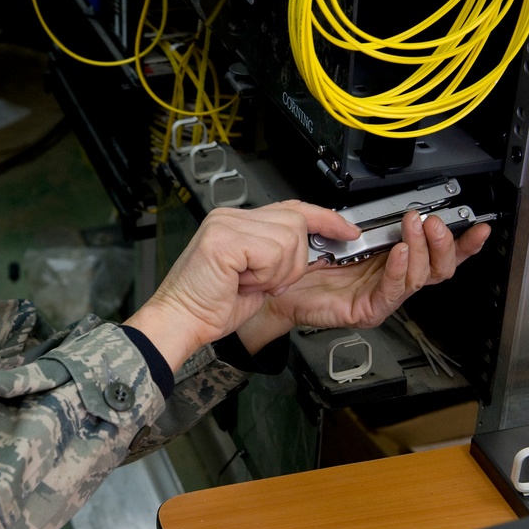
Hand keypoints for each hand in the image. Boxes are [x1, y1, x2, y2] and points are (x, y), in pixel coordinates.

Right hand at [124, 200, 361, 370]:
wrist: (181, 320)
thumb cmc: (210, 305)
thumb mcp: (256, 276)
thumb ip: (277, 254)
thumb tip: (312, 245)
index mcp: (236, 221)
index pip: (291, 207)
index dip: (323, 218)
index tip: (347, 229)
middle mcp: (229, 217)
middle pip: (296, 222)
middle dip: (293, 262)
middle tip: (265, 282)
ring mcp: (225, 224)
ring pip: (288, 238)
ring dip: (277, 272)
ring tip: (248, 283)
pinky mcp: (225, 239)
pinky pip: (272, 252)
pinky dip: (264, 275)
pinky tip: (242, 282)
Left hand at [237, 210, 490, 351]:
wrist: (272, 288)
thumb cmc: (298, 265)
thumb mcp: (324, 230)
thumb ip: (346, 219)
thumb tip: (368, 216)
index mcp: (386, 258)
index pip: (433, 252)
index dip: (459, 242)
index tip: (475, 227)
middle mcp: (389, 278)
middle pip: (437, 267)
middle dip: (442, 242)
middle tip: (433, 222)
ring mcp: (381, 296)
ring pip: (419, 277)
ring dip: (420, 249)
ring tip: (415, 228)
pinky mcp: (367, 309)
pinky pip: (392, 292)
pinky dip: (398, 270)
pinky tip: (397, 253)